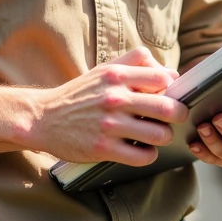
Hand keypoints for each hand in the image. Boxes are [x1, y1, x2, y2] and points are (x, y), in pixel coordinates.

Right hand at [33, 47, 188, 167]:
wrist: (43, 118)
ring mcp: (109, 125)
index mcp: (116, 75)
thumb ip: (135, 64)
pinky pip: (143, 156)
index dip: (173, 88)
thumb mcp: (104, 70)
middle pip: (168, 108)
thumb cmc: (80, 94)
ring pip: (160, 135)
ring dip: (164, 137)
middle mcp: (114, 98)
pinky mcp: (104, 148)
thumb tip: (171, 74)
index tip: (170, 95)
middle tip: (175, 119)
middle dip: (178, 115)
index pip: (164, 78)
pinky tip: (142, 149)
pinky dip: (148, 154)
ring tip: (156, 135)